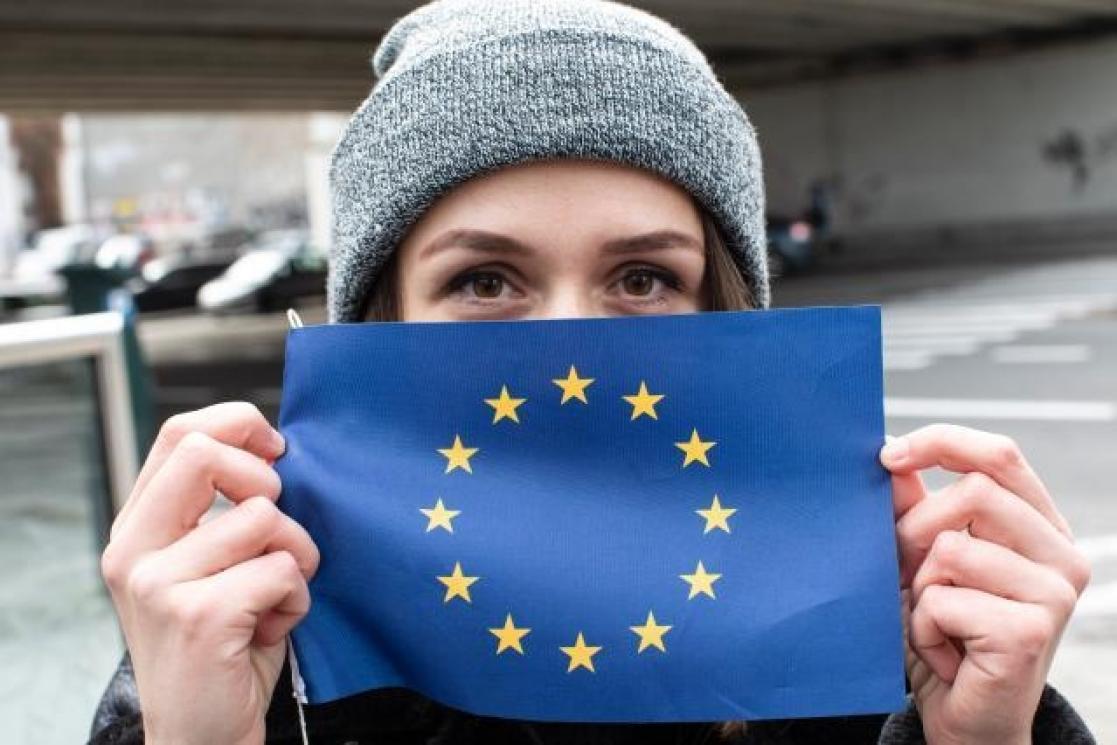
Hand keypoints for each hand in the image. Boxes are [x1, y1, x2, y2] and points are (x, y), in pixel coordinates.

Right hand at [101, 402, 319, 744]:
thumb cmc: (224, 646)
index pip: (180, 434)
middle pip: (206, 455)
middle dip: (267, 484)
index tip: (277, 452)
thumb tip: (273, 447)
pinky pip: (283, 568)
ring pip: (265, 517)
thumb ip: (222, 511)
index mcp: (137, 531)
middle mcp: (133, 552)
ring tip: (273, 599)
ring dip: (296, 558)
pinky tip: (270, 629)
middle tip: (276, 534)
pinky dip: (297, 598)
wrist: (201, 736)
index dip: (239, 424)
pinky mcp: (198, 615)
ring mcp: (158, 584)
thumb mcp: (210, 567)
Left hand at [881, 424, 1090, 744]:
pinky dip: (923, 628)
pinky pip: (944, 601)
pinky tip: (945, 652)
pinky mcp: (1030, 630)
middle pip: (973, 492)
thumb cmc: (945, 634)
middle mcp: (1060, 553)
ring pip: (951, 548)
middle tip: (907, 575)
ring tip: (935, 620)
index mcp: (1039, 525)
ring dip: (920, 589)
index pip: (999, 454)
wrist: (965, 718)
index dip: (939, 442)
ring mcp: (1054, 593)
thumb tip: (890, 451)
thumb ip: (914, 506)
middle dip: (916, 530)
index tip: (886, 456)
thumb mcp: (924, 560)